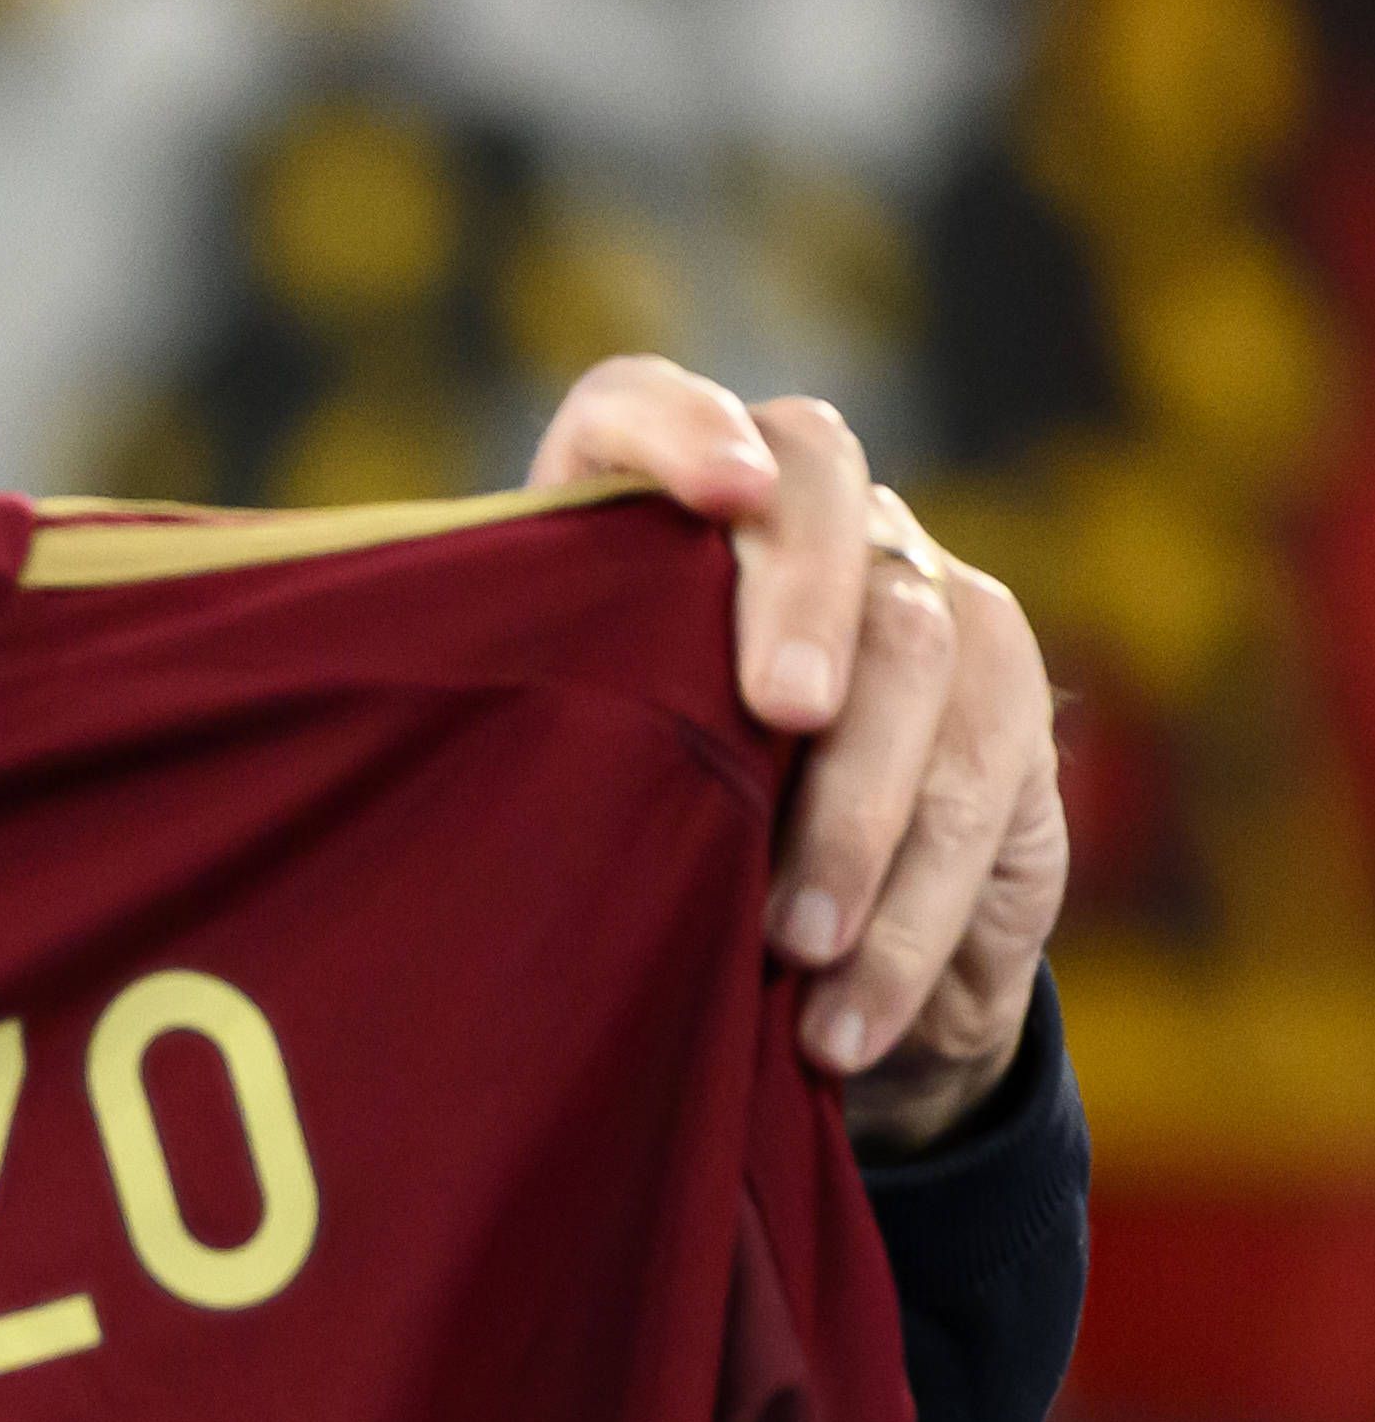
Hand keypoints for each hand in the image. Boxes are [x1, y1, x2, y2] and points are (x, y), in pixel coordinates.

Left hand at [529, 360, 1067, 1154]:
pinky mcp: (1004, 708)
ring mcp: (922, 598)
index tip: (720, 492)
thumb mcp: (549, 771)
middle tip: (779, 711)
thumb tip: (417, 750)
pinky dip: (912, 917)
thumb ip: (525, 724)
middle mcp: (806, 519)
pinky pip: (993, 790)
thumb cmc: (606, 820)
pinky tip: (847, 1015)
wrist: (771, 929)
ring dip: (861, 816)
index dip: (681, 429)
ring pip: (927, 657)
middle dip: (805, 604)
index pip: (643, 406)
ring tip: (795, 946)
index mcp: (654, 505)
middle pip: (825, 506)